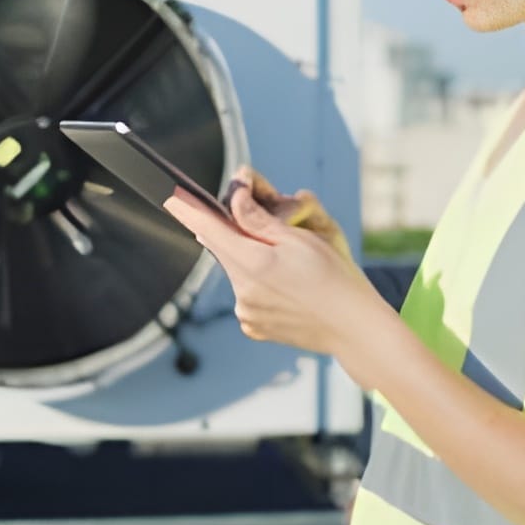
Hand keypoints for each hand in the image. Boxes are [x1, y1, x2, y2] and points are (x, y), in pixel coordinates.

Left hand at [165, 182, 385, 356]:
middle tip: (268, 231)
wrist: (353, 328)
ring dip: (250, 260)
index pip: (208, 228)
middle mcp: (242, 290)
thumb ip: (258, 220)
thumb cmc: (334, 278)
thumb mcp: (299, 239)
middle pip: (224, 248)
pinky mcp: (252, 326)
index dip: (187, 209)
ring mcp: (246, 312)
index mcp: (253, 263)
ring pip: (236, 271)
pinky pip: (246, 295)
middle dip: (236, 234)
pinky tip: (287, 288)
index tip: (171, 196)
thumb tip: (231, 200)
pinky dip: (258, 285)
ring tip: (288, 267)